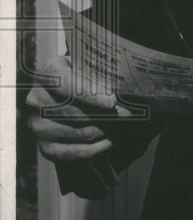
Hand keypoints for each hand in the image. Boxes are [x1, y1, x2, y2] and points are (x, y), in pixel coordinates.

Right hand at [25, 55, 131, 198]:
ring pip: (79, 133)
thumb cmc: (87, 75)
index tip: (112, 102)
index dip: (90, 95)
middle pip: (76, 113)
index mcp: (48, 71)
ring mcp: (37, 125)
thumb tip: (121, 91)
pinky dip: (96, 148)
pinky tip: (111, 141)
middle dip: (107, 115)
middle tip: (129, 115)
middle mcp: (35, 99)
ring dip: (106, 131)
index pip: (66, 84)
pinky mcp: (45, 146)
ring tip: (123, 125)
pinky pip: (73, 153)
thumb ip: (100, 73)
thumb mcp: (91, 66)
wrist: (70, 94)